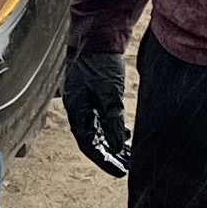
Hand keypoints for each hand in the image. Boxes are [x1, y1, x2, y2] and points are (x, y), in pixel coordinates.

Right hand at [61, 47, 129, 177]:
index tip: (120, 171)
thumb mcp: (109, 93)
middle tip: (127, 168)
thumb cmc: (100, 63)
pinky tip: (126, 135)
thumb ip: (112, 120)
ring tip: (130, 155)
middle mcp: (79, 108)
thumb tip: (116, 146)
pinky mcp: (95, 95)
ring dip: (113, 144)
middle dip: (109, 155)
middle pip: (93, 140)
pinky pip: (102, 119)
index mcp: (77, 110)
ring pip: (98, 130)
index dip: (103, 160)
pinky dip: (113, 129)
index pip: (88, 143)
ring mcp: (86, 101)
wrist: (98, 35)